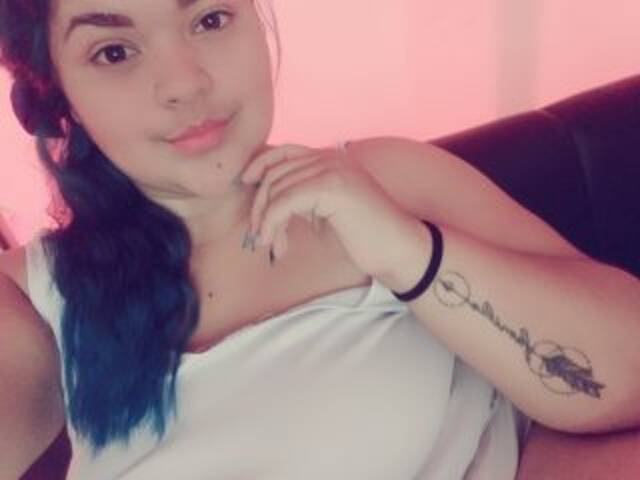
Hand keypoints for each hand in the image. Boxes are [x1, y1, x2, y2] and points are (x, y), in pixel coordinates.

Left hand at [240, 142, 421, 277]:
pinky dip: (273, 224)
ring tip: (272, 246)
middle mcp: (332, 158)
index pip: (286, 151)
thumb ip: (302, 199)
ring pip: (277, 188)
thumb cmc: (365, 236)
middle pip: (276, 171)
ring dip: (266, 221)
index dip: (261, 163)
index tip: (246, 182)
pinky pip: (285, 202)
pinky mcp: (332, 187)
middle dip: (260, 205)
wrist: (398, 249)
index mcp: (332, 159)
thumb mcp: (325, 211)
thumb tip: (267, 201)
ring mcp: (333, 169)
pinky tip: (275, 243)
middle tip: (259, 237)